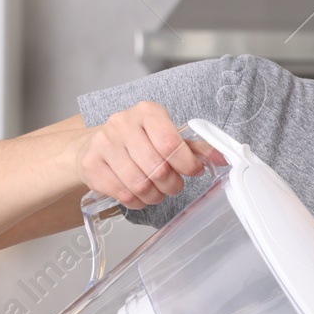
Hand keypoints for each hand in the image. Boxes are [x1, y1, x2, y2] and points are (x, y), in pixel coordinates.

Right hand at [72, 101, 222, 208]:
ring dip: (155, 195)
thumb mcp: (166, 136)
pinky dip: (137, 201)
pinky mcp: (91, 164)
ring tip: (156, 191)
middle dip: (172, 185)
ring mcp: (104, 143)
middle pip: (157, 168)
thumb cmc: (137, 141)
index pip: (171, 143)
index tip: (193, 171)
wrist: (94, 145)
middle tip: (174, 186)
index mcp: (146, 112)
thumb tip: (223, 157)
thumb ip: (194, 147)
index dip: (187, 164)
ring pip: (140, 184)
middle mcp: (122, 123)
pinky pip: (123, 194)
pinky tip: (139, 194)